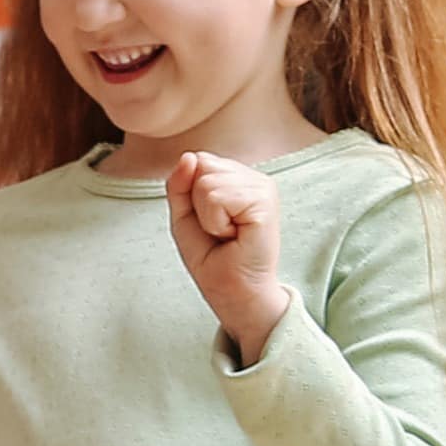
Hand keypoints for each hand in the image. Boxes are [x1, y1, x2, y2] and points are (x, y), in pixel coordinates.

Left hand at [167, 149, 290, 361]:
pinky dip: (214, 222)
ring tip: (227, 233)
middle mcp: (255, 178)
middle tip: (218, 229)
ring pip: (206, 181)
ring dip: (206, 216)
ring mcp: (263, 188)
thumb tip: (189, 155)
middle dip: (197, 204)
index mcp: (239, 178)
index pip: (198, 159)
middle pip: (201, 165)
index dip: (190, 193)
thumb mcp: (184, 215)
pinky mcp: (265, 203)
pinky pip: (216, 197)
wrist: (231, 290)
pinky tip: (234, 235)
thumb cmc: (212, 256)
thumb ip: (180, 184)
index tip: (208, 220)